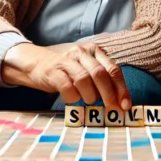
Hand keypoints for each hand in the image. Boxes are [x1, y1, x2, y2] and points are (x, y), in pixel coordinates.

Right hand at [3, 42, 129, 109]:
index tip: (126, 105)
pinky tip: (73, 99)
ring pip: (84, 80)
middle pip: (100, 74)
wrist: (35, 61)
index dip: (121, 89)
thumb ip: (101, 77)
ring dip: (90, 96)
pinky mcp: (53, 72)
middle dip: (109, 94)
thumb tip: (119, 100)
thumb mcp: (85, 65)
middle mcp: (81, 53)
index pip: (113, 69)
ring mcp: (66, 61)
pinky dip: (73, 97)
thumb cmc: (65, 68)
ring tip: (88, 101)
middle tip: (111, 109)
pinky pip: (67, 87)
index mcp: (94, 51)